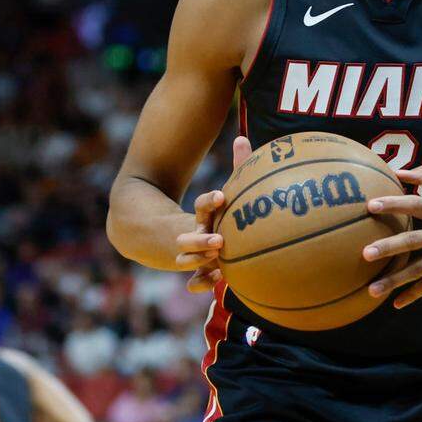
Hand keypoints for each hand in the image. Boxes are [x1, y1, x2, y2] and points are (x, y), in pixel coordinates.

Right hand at [181, 135, 252, 292]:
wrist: (180, 235)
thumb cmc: (218, 211)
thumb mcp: (227, 193)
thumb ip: (237, 167)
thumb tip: (241, 138)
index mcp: (204, 216)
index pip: (204, 206)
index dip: (210, 201)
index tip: (222, 197)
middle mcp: (195, 234)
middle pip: (191, 237)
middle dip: (201, 240)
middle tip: (219, 241)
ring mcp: (193, 254)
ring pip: (187, 260)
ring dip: (199, 261)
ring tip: (215, 263)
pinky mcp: (198, 271)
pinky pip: (195, 281)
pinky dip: (201, 283)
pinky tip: (214, 282)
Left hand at [361, 166, 421, 308]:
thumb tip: (398, 171)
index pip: (416, 204)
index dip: (394, 204)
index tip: (370, 206)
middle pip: (415, 240)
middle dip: (389, 247)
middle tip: (365, 253)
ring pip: (420, 268)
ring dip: (396, 280)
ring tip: (372, 290)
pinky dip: (414, 294)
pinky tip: (396, 302)